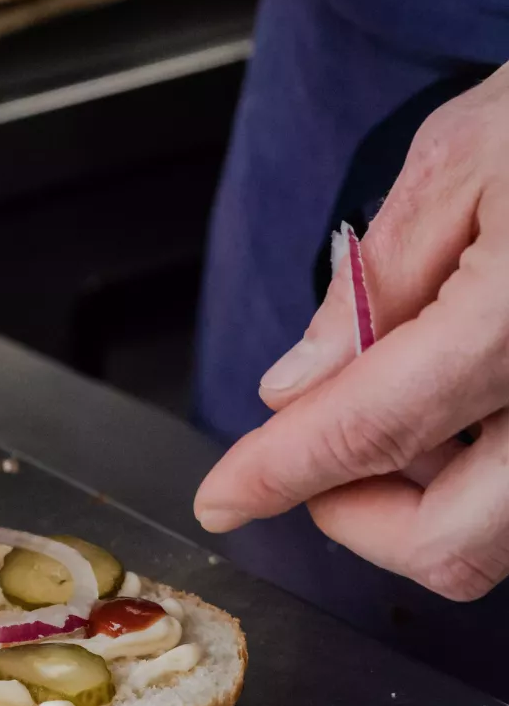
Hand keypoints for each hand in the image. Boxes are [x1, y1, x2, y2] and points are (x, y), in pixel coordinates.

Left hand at [194, 67, 508, 600]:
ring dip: (424, 502)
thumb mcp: (458, 162)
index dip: (280, 474)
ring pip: (501, 536)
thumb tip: (298, 388)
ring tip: (390, 401)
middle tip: (310, 459)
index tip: (225, 497)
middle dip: (359, 521)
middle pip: (453, 544)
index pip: (372, 429)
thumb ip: (373, 287)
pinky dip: (480, 474)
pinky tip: (458, 401)